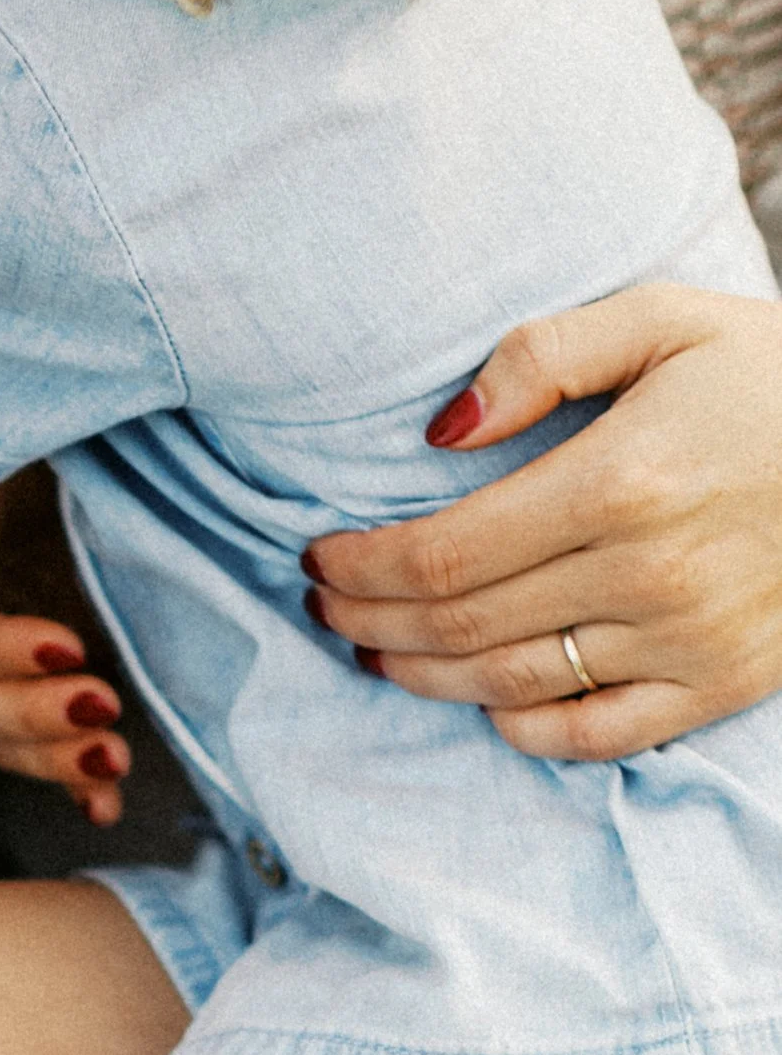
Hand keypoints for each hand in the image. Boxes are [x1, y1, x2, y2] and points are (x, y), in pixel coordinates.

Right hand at [0, 445, 131, 823]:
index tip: (66, 644)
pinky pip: (47, 754)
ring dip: (57, 760)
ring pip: (6, 741)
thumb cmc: (2, 443)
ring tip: (114, 758)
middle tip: (101, 705)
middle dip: (34, 716)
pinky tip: (106, 807)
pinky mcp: (38, 695)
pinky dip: (76, 787)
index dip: (0, 648)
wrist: (47, 465)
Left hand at [301, 285, 781, 757]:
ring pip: (512, 686)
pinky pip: (596, 735)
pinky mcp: (721, 684)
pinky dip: (524, 729)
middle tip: (327, 608)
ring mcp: (686, 641)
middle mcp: (649, 574)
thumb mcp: (664, 319)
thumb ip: (541, 356)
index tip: (318, 560)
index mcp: (622, 481)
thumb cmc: (771, 372)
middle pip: (462, 627)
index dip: (363, 569)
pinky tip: (483, 700)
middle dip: (372, 622)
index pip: (445, 554)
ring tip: (376, 651)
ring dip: (424, 676)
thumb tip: (439, 429)